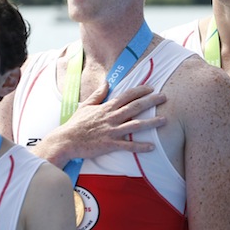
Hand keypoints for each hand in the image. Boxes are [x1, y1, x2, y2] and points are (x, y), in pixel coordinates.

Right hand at [45, 82, 166, 164]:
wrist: (65, 141)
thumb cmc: (75, 124)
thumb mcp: (86, 106)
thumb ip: (98, 94)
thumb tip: (107, 82)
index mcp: (106, 108)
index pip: (126, 96)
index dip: (140, 90)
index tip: (151, 87)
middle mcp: (111, 118)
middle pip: (135, 107)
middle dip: (151, 101)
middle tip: (165, 97)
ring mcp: (111, 131)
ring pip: (135, 125)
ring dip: (151, 122)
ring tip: (165, 120)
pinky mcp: (110, 145)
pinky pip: (128, 146)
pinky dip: (140, 146)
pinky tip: (152, 146)